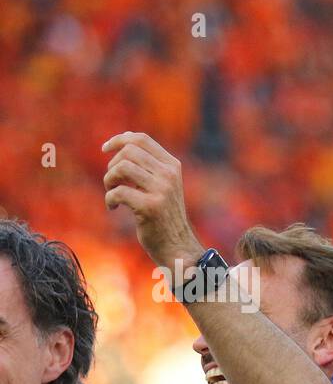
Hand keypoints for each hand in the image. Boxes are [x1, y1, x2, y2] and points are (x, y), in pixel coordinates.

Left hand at [102, 132, 204, 272]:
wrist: (177, 246)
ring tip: (111, 193)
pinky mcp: (150, 207)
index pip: (141, 139)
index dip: (118, 140)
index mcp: (172, 166)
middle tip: (112, 182)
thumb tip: (125, 138)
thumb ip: (148, 164)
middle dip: (112, 164)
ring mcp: (162, 190)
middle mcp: (169, 175)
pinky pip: (118, 192)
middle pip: (128, 151)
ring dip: (109, 180)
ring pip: (121, 168)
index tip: (105, 149)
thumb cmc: (163, 215)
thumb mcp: (161, 184)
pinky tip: (113, 208)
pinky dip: (109, 199)